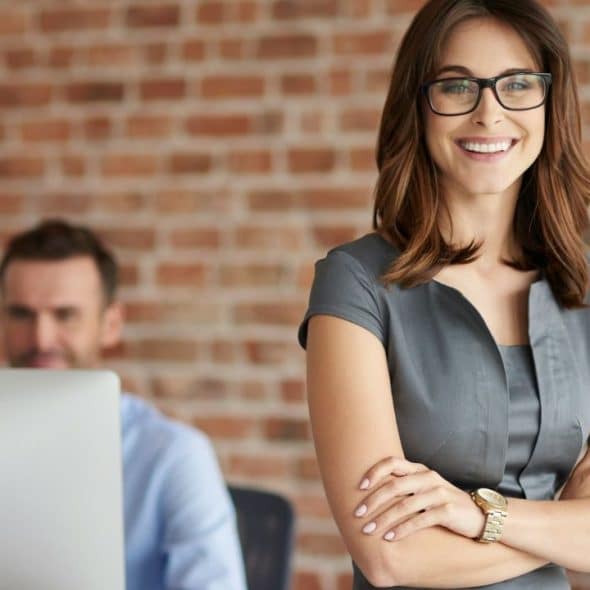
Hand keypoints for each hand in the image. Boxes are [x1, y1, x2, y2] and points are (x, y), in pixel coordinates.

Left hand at [354, 456, 484, 541]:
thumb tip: (372, 495)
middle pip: (394, 485)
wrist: (480, 515)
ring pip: (404, 505)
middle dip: (373, 500)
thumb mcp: (425, 489)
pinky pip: (419, 520)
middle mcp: (428, 477)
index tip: (359, 487)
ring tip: (369, 531)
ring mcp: (438, 493)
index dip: (374, 472)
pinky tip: (389, 537)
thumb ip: (404, 487)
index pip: (392, 462)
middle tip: (358, 514)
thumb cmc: (444, 503)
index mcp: (420, 469)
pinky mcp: (447, 511)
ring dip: (383, 519)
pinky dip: (402, 529)